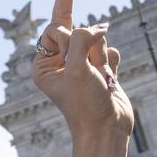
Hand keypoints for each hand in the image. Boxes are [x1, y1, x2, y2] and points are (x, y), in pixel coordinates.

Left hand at [32, 0, 133, 140]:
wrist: (107, 129)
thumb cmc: (85, 104)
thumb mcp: (76, 70)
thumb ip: (81, 40)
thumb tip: (98, 27)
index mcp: (44, 67)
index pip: (53, 30)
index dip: (67, 36)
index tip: (72, 56)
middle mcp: (61, 65)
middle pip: (75, 31)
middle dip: (87, 45)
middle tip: (90, 70)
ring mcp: (82, 66)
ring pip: (95, 39)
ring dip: (101, 56)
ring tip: (100, 78)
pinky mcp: (101, 69)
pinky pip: (110, 49)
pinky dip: (112, 61)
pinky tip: (109, 80)